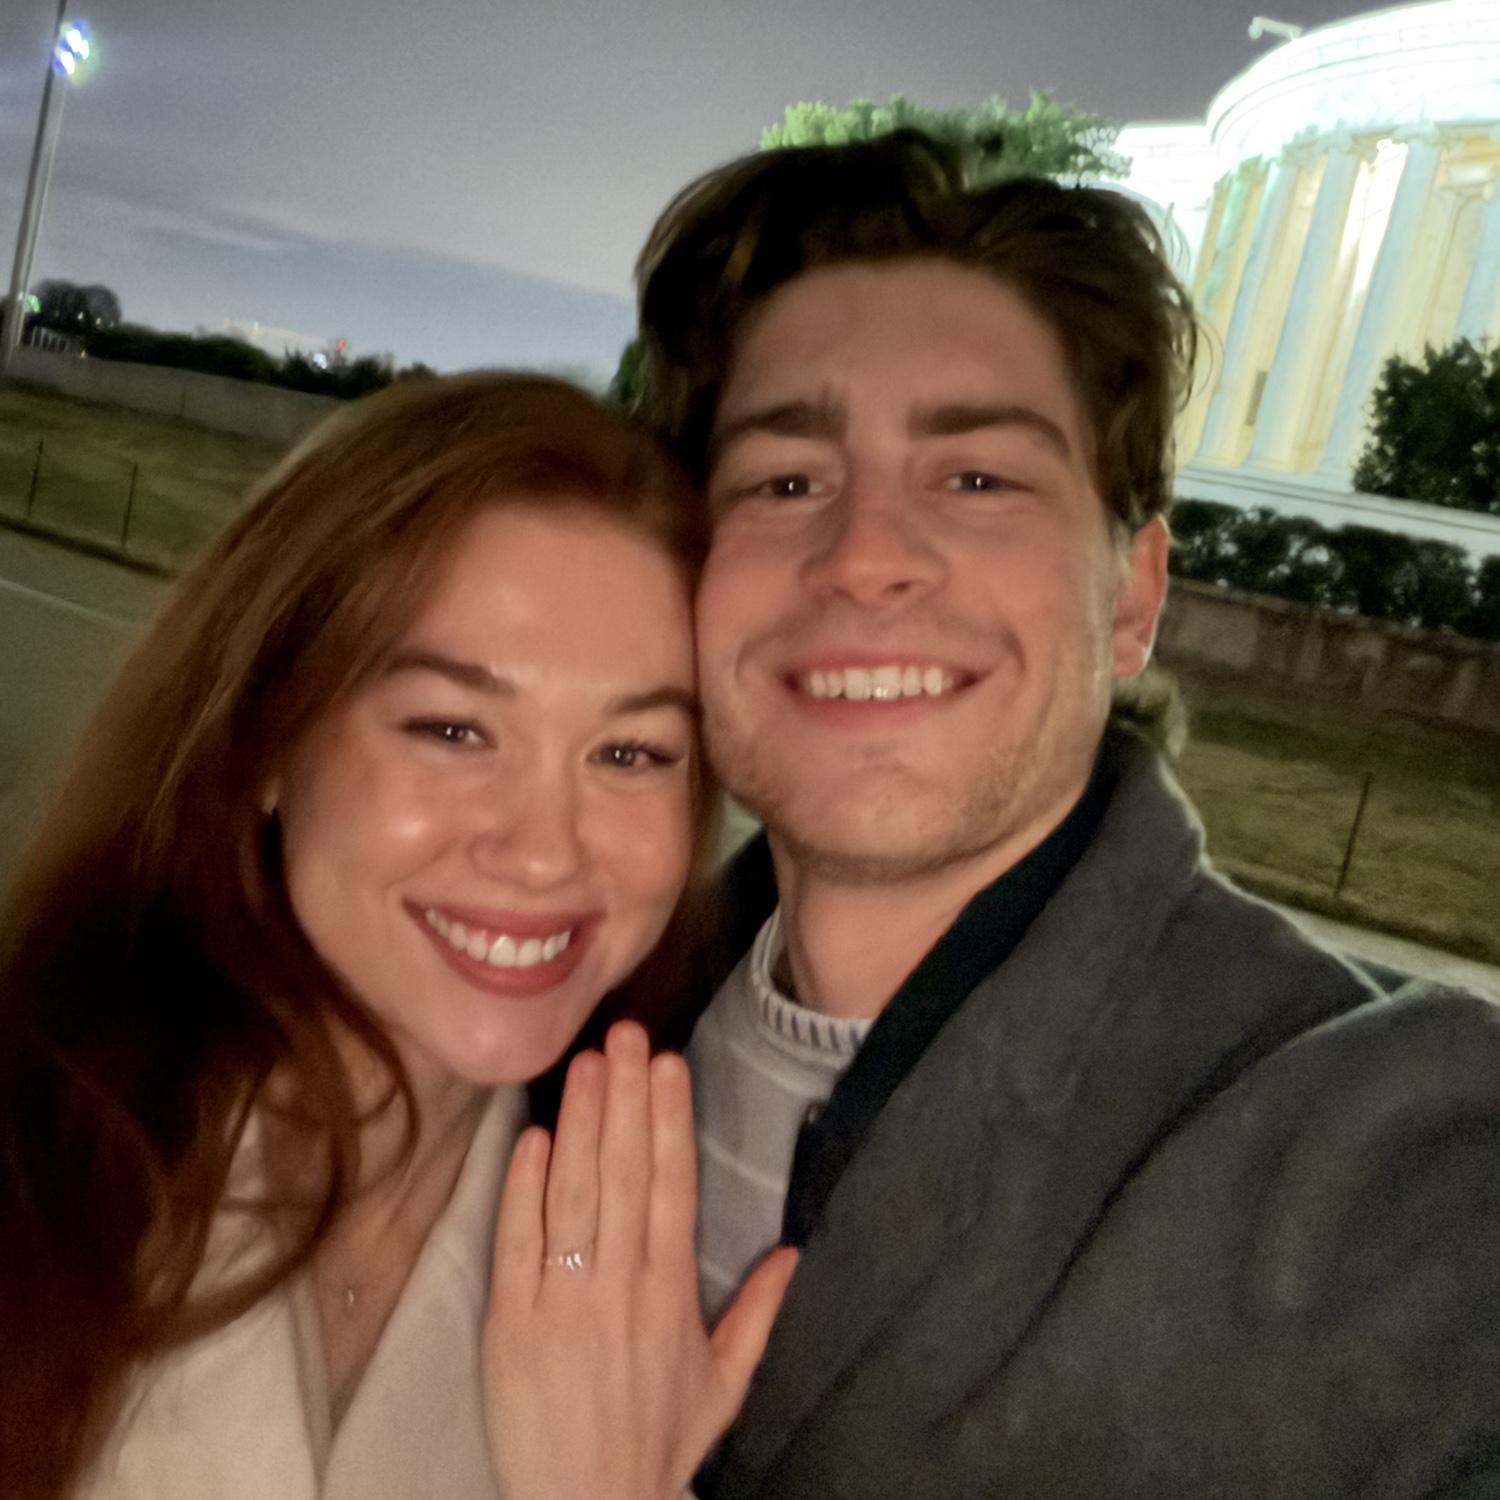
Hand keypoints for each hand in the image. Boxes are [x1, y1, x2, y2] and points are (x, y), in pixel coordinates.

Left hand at [484, 1020, 796, 1499]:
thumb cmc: (656, 1443)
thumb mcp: (722, 1385)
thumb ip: (756, 1314)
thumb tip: (794, 1251)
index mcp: (672, 1295)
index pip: (673, 1189)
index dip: (670, 1122)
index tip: (667, 1065)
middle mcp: (621, 1287)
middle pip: (625, 1176)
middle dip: (625, 1100)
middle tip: (624, 1035)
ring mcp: (564, 1301)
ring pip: (576, 1195)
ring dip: (583, 1125)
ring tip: (587, 1064)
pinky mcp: (512, 1323)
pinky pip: (518, 1243)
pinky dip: (524, 1188)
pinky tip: (535, 1137)